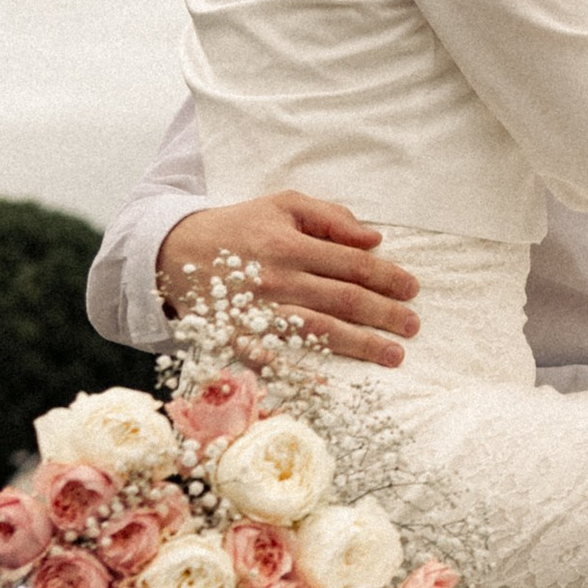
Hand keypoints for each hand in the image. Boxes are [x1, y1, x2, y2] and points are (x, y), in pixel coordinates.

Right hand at [155, 192, 419, 367]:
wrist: (174, 251)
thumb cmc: (238, 226)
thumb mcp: (282, 204)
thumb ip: (330, 217)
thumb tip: (374, 239)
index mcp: (288, 243)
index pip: (351, 264)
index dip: (386, 277)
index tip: (412, 289)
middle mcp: (276, 279)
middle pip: (343, 300)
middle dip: (384, 314)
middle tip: (413, 326)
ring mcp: (257, 312)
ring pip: (319, 332)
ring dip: (361, 345)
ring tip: (394, 355)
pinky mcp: (238, 338)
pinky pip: (276, 360)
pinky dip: (303, 373)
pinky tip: (334, 382)